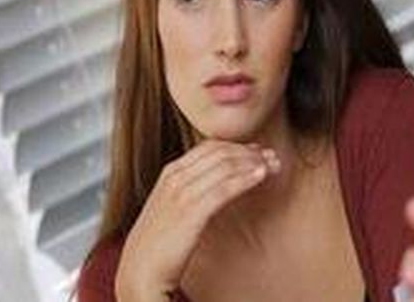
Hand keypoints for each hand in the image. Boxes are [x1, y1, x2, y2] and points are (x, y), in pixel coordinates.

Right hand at [114, 139, 279, 301]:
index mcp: (171, 171)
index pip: (209, 147)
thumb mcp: (171, 205)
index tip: (256, 150)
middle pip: (220, 153)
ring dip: (252, 163)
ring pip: (225, 167)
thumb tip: (215, 182)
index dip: (236, 146)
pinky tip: (260, 176)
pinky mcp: (191, 211)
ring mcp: (182, 192)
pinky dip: (245, 179)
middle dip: (249, 152)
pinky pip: (224, 188)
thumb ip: (189, 189)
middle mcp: (176, 176)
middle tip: (271, 156)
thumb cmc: (159, 241)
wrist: (141, 267)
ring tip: (272, 165)